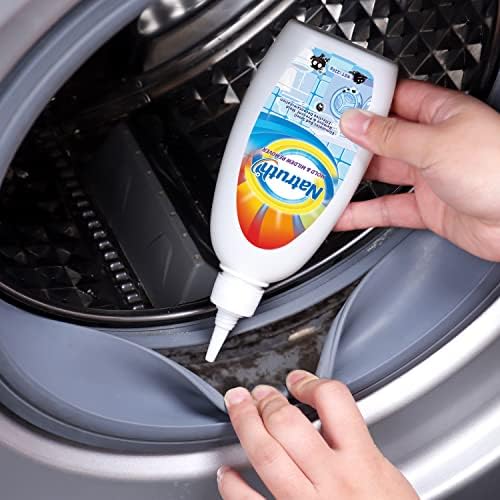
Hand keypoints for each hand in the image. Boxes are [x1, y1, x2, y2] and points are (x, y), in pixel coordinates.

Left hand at [217, 371, 417, 498]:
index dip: (309, 382)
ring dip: (245, 425)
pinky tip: (226, 472)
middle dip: (267, 401)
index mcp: (362, 463)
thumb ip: (361, 447)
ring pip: (265, 455)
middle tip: (259, 393)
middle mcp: (333, 482)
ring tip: (237, 407)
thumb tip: (337, 421)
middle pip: (288, 424)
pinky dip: (231, 485)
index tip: (297, 381)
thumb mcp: (390, 479)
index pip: (333, 401)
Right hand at [337, 80, 499, 261]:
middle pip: (383, 139)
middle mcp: (433, 144)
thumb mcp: (435, 145)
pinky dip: (364, 214)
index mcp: (441, 115)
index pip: (395, 99)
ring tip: (326, 178)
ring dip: (354, 180)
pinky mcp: (426, 208)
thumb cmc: (498, 171)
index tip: (336, 104)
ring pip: (382, 175)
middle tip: (321, 143)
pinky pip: (387, 209)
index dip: (365, 101)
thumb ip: (390, 137)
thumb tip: (356, 122)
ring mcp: (429, 177)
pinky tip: (344, 215)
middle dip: (353, 143)